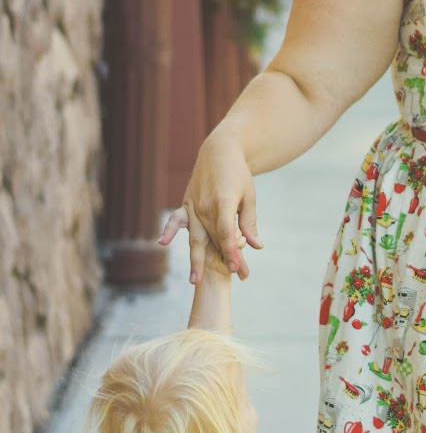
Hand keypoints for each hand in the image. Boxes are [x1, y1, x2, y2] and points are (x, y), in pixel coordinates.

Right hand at [159, 130, 261, 282]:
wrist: (219, 152)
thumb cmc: (239, 175)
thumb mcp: (249, 197)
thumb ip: (249, 223)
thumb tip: (256, 246)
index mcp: (224, 202)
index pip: (226, 233)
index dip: (231, 252)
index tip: (237, 268)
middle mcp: (205, 205)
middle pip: (214, 240)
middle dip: (223, 261)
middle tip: (233, 280)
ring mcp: (193, 205)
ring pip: (195, 236)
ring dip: (196, 259)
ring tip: (195, 280)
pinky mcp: (186, 204)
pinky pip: (176, 220)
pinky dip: (169, 231)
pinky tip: (162, 242)